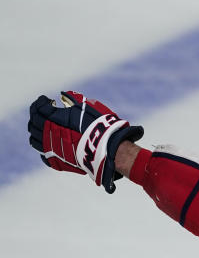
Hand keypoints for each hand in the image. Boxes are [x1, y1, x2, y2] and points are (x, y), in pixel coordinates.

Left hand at [28, 91, 143, 192]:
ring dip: (37, 132)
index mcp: (53, 119)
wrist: (107, 147)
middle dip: (37, 115)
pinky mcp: (57, 161)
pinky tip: (51, 142)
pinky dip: (45, 147)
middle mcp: (48, 134)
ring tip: (45, 128)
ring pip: (34, 140)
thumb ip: (73, 99)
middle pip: (33, 123)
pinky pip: (43, 154)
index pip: (38, 108)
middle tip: (44, 112)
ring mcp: (51, 149)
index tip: (46, 100)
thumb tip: (65, 95)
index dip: (40, 102)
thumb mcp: (87, 106)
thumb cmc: (99, 125)